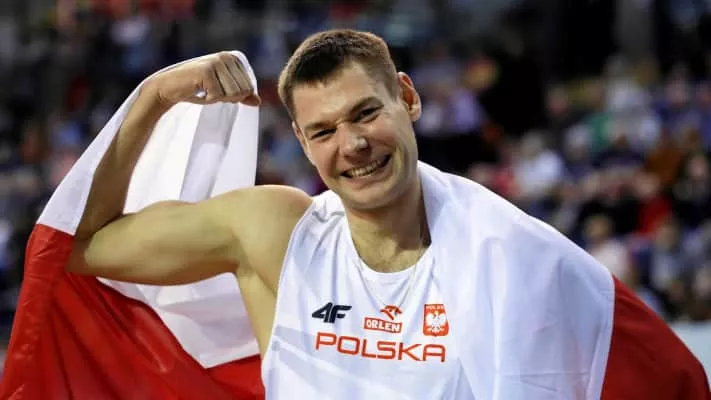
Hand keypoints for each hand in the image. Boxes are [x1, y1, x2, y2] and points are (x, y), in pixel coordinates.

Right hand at [146, 52, 260, 106]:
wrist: (170, 87)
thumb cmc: (198, 89)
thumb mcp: (223, 92)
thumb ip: (241, 95)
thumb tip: (258, 101)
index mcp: (233, 59)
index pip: (249, 88)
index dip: (234, 96)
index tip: (218, 89)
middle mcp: (226, 57)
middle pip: (242, 92)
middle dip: (227, 98)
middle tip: (210, 91)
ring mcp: (216, 62)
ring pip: (232, 95)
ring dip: (217, 99)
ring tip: (205, 90)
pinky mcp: (206, 71)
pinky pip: (218, 97)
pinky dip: (208, 100)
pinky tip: (198, 90)